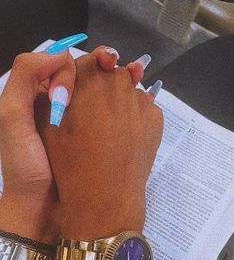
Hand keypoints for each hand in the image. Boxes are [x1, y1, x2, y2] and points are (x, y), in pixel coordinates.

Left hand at [0, 45, 135, 241]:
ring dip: (120, 83)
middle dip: (107, 67)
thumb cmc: (25, 165)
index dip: (77, 65)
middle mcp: (58, 106)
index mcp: (36, 97)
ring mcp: (77, 125)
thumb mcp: (12, 118)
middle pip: (84, 77)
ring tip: (139, 78)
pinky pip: (107, 118)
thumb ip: (25, 78)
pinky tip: (140, 100)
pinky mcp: (91, 141)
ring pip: (99, 95)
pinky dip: (123, 106)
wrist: (39, 208)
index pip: (61, 67)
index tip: (88, 79)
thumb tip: (61, 54)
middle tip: (130, 69)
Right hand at [38, 54, 162, 239]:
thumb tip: (70, 84)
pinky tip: (127, 138)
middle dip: (103, 88)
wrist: (105, 197)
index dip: (83, 78)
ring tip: (111, 131)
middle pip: (111, 73)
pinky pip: (144, 109)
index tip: (80, 96)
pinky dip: (136, 117)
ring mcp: (141, 102)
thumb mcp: (51, 127)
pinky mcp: (156, 120)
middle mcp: (118, 84)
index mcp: (89, 81)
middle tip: (95, 116)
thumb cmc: (72, 164)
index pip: (89, 62)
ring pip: (129, 91)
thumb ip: (57, 96)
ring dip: (121, 102)